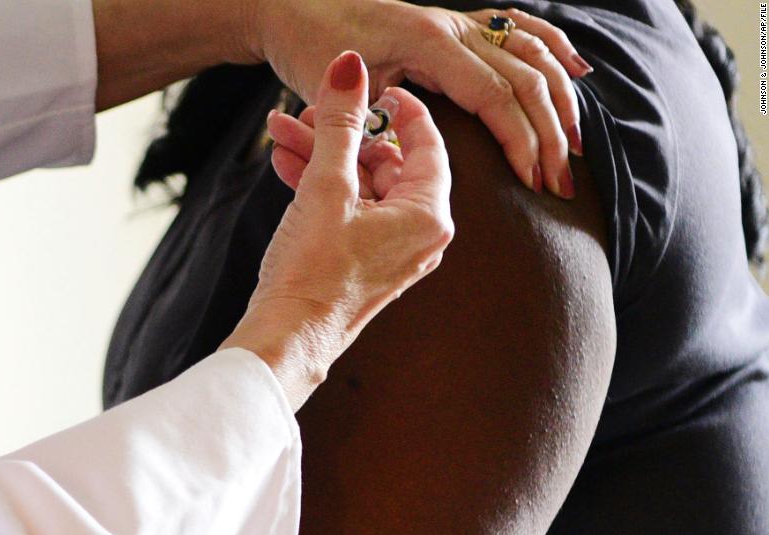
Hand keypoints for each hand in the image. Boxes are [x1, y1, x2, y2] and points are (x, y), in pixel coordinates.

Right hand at [222, 51, 451, 408]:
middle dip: (342, 135)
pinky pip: (350, 212)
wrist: (286, 339)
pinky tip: (285, 166)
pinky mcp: (364, 265)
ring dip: (322, 158)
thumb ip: (339, 124)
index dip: (398, 108)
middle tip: (308, 111)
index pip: (427, 143)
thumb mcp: (325, 186)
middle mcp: (420, 236)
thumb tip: (350, 69)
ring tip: (280, 136)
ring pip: (362, 187)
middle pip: (387, 164)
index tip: (371, 86)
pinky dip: (322, 189)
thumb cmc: (312, 273)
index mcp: (427, 216)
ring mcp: (392, 253)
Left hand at [238, 1, 587, 198]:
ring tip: (576, 145)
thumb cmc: (308, 53)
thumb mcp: (336, 95)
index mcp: (426, 42)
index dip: (520, 141)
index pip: (494, 96)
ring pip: (532, 50)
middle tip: (560, 181)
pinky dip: (553, 47)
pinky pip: (516, 27)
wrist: (293, 10)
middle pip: (525, 77)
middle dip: (549, 133)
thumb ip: (374, 123)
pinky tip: (578, 70)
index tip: (533, 180)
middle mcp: (450, 25)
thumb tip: (410, 156)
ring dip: (560, 98)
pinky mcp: (454, 22)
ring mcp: (456, 19)